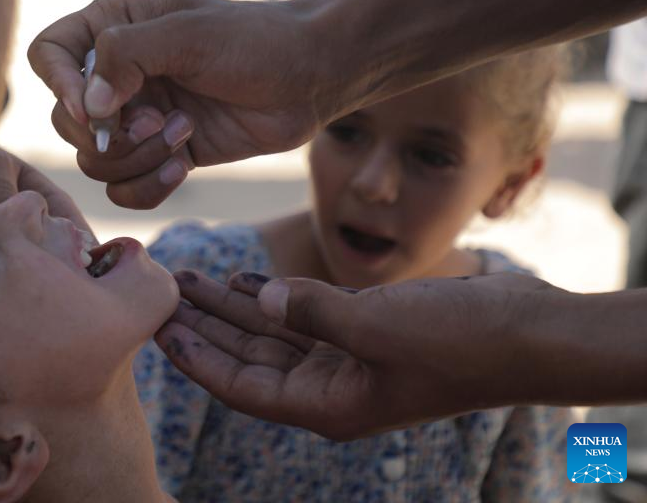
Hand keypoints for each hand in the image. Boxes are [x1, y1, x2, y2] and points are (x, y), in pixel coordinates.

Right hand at [29, 0, 326, 208]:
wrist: (311, 78)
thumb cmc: (255, 41)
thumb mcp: (187, 36)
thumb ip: (125, 57)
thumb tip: (85, 107)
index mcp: (114, 26)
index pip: (48, 54)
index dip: (59, 86)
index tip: (93, 108)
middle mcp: (119, 72)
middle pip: (65, 120)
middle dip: (108, 135)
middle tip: (156, 123)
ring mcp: (139, 116)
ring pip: (95, 161)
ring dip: (135, 160)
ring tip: (182, 138)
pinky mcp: (163, 152)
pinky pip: (125, 188)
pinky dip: (147, 186)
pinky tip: (183, 166)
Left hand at [156, 269, 563, 440]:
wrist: (527, 333)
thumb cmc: (458, 343)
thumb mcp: (376, 328)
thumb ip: (311, 312)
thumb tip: (262, 296)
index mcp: (325, 404)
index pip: (239, 385)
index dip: (195, 356)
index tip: (156, 327)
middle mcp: (328, 387)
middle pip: (246, 357)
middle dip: (203, 325)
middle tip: (160, 292)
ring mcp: (345, 359)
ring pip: (271, 333)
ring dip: (231, 307)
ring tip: (190, 278)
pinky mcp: (363, 331)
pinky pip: (303, 317)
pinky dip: (274, 299)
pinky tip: (246, 281)